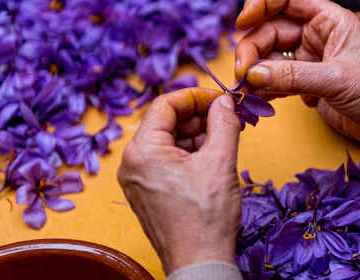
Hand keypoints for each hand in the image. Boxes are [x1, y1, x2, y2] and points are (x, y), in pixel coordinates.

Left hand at [117, 88, 241, 273]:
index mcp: (142, 152)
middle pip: (166, 123)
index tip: (219, 99)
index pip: (165, 105)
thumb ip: (223, 122)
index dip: (195, 96)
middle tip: (226, 117)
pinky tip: (213, 155)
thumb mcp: (220, 161)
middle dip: (198, 116)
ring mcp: (139, 179)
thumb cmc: (206, 218)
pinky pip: (168, 160)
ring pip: (169, 142)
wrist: (199, 261)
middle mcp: (133, 163)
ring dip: (197, 135)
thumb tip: (224, 101)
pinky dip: (190, 153)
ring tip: (225, 138)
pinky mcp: (149, 192)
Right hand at [235, 0, 359, 163]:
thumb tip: (252, 74)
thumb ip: (293, 76)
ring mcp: (310, 60)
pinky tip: (256, 98)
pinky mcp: (307, 83)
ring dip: (254, 70)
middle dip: (252, 49)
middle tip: (243, 74)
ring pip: (270, 56)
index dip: (260, 3)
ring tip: (245, 89)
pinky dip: (264, 87)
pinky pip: (277, 79)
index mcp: (329, 20)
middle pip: (270, 30)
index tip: (241, 23)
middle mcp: (317, 35)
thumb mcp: (337, 80)